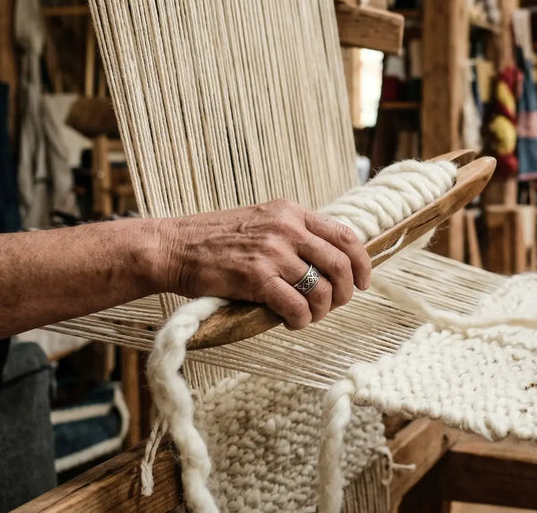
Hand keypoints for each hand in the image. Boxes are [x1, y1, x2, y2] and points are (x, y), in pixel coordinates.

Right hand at [156, 199, 371, 328]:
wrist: (173, 247)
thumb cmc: (215, 240)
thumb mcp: (262, 222)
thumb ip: (294, 235)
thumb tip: (329, 262)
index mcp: (292, 212)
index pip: (345, 235)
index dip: (362, 262)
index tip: (363, 282)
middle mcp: (287, 228)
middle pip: (340, 264)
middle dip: (346, 292)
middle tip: (336, 305)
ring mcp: (272, 252)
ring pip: (321, 289)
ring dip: (321, 311)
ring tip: (308, 316)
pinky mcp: (256, 277)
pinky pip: (295, 306)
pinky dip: (300, 320)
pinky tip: (292, 323)